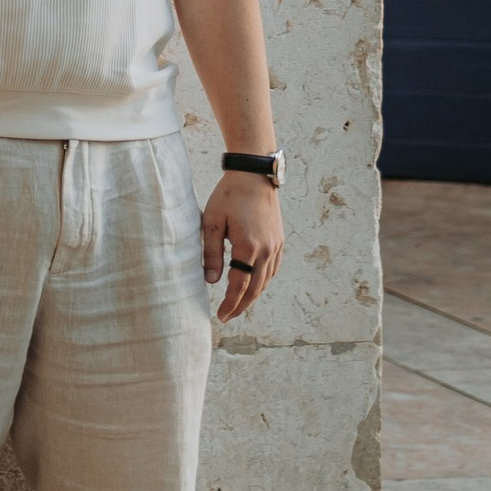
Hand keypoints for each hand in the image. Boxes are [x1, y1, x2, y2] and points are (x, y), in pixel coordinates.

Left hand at [203, 170, 283, 322]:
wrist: (254, 175)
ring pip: (266, 281)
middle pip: (255, 288)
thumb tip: (210, 281)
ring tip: (238, 303)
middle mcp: (266, 250)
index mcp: (248, 247)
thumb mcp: (212, 222)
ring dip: (252, 295)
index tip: (221, 316)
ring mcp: (276, 246)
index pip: (239, 286)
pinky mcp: (279, 240)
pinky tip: (253, 283)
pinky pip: (273, 269)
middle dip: (241, 305)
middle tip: (228, 316)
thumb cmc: (229, 195)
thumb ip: (211, 253)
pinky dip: (263, 281)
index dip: (230, 304)